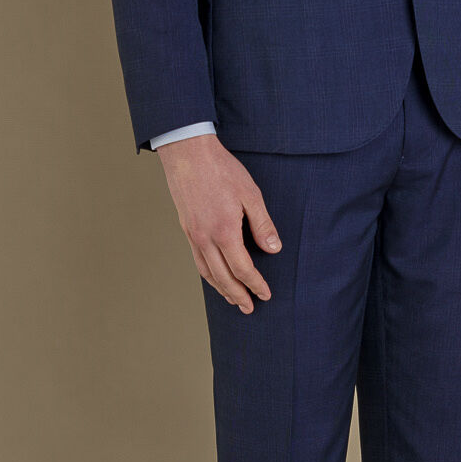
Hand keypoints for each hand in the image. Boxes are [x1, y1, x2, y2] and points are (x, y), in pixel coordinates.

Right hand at [156, 133, 280, 311]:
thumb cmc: (221, 170)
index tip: (266, 294)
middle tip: (250, 308)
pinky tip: (215, 276)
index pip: (242, 269)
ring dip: (221, 289)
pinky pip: (197, 260)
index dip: (255, 284)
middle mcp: (205, 238)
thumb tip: (273, 248)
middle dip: (238, 295)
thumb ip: (262, 224)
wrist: (187, 153)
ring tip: (233, 299)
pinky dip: (208, 275)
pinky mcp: (187, 229)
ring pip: (207, 272)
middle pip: (223, 278)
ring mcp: (193, 235)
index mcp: (224, 231)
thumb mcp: (250, 194)